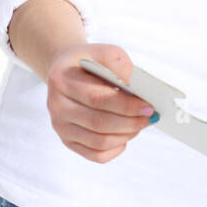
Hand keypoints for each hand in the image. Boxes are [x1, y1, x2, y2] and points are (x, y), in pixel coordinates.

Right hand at [46, 44, 156, 162]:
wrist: (65, 72)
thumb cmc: (89, 63)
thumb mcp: (103, 52)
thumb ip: (118, 62)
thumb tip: (133, 83)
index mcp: (62, 80)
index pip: (97, 99)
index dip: (126, 106)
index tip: (148, 106)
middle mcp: (57, 106)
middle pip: (99, 123)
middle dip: (130, 122)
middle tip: (150, 117)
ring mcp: (60, 126)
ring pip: (99, 142)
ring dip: (126, 135)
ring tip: (140, 124)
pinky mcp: (68, 141)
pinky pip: (95, 155)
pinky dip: (116, 149)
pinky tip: (125, 136)